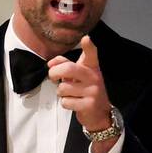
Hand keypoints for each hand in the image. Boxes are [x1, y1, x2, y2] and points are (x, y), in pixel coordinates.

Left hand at [47, 35, 115, 152]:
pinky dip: (65, 103)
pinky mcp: (89, 105)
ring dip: (61, 93)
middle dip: (54, 73)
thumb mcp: (78, 77)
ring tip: (69, 94)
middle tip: (52, 78)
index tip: (86, 38)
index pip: (91, 54)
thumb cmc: (85, 91)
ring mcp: (92, 91)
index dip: (89, 46)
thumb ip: (65, 66)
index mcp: (91, 67)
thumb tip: (51, 63)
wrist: (100, 114)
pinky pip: (66, 102)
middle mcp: (94, 77)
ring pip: (63, 88)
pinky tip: (73, 103)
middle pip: (69, 69)